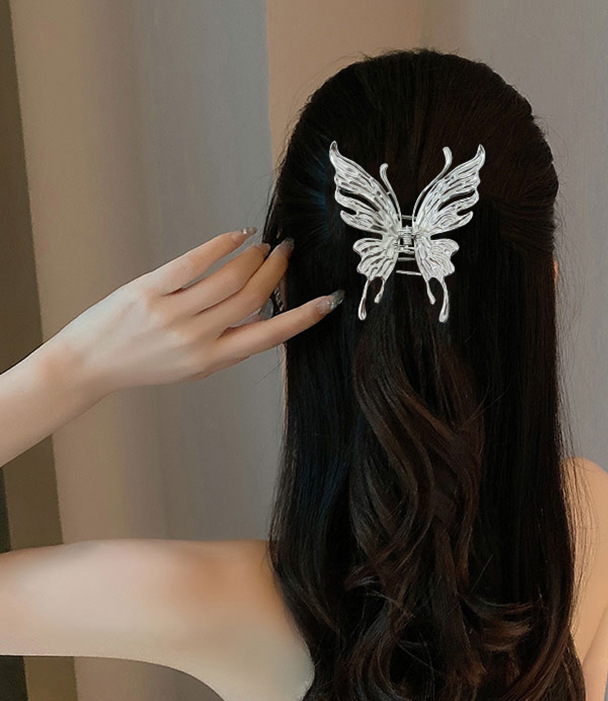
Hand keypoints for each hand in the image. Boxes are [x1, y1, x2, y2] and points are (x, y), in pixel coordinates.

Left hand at [50, 230, 342, 395]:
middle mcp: (196, 337)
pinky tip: (237, 236)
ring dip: (253, 257)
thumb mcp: (193, 368)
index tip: (328, 300)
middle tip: (288, 253)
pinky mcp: (149, 290)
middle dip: (276, 272)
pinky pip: (193, 262)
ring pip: (229, 278)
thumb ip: (227, 346)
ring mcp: (172, 313)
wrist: (89, 365)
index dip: (303, 316)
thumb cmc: (143, 366)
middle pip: (252, 297)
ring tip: (263, 246)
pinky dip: (221, 245)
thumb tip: (261, 314)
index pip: (269, 335)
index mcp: (212, 360)